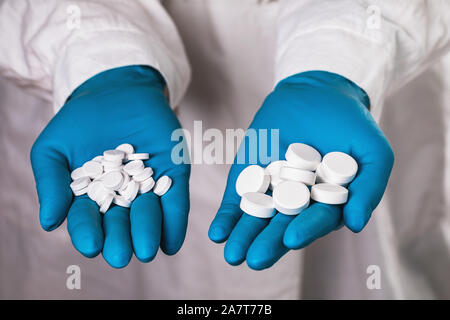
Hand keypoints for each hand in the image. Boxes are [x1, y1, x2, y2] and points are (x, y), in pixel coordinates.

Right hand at [31, 66, 189, 267]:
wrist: (115, 90)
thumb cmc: (80, 121)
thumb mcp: (54, 148)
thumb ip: (51, 183)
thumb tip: (49, 222)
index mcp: (91, 198)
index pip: (88, 221)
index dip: (88, 233)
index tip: (91, 246)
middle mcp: (122, 199)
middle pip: (120, 225)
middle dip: (121, 240)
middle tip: (121, 255)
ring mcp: (149, 187)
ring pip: (149, 216)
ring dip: (148, 233)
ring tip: (146, 248)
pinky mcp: (174, 173)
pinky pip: (176, 200)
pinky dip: (175, 221)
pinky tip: (172, 241)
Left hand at [209, 71, 393, 269]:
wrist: (316, 90)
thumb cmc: (350, 124)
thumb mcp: (373, 151)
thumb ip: (369, 187)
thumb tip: (357, 224)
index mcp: (327, 202)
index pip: (316, 220)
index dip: (306, 229)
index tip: (292, 238)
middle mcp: (297, 202)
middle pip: (282, 226)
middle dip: (269, 243)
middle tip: (255, 259)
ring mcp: (271, 189)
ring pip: (257, 218)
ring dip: (244, 236)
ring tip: (233, 254)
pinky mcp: (248, 176)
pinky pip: (236, 199)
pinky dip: (227, 216)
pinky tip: (218, 233)